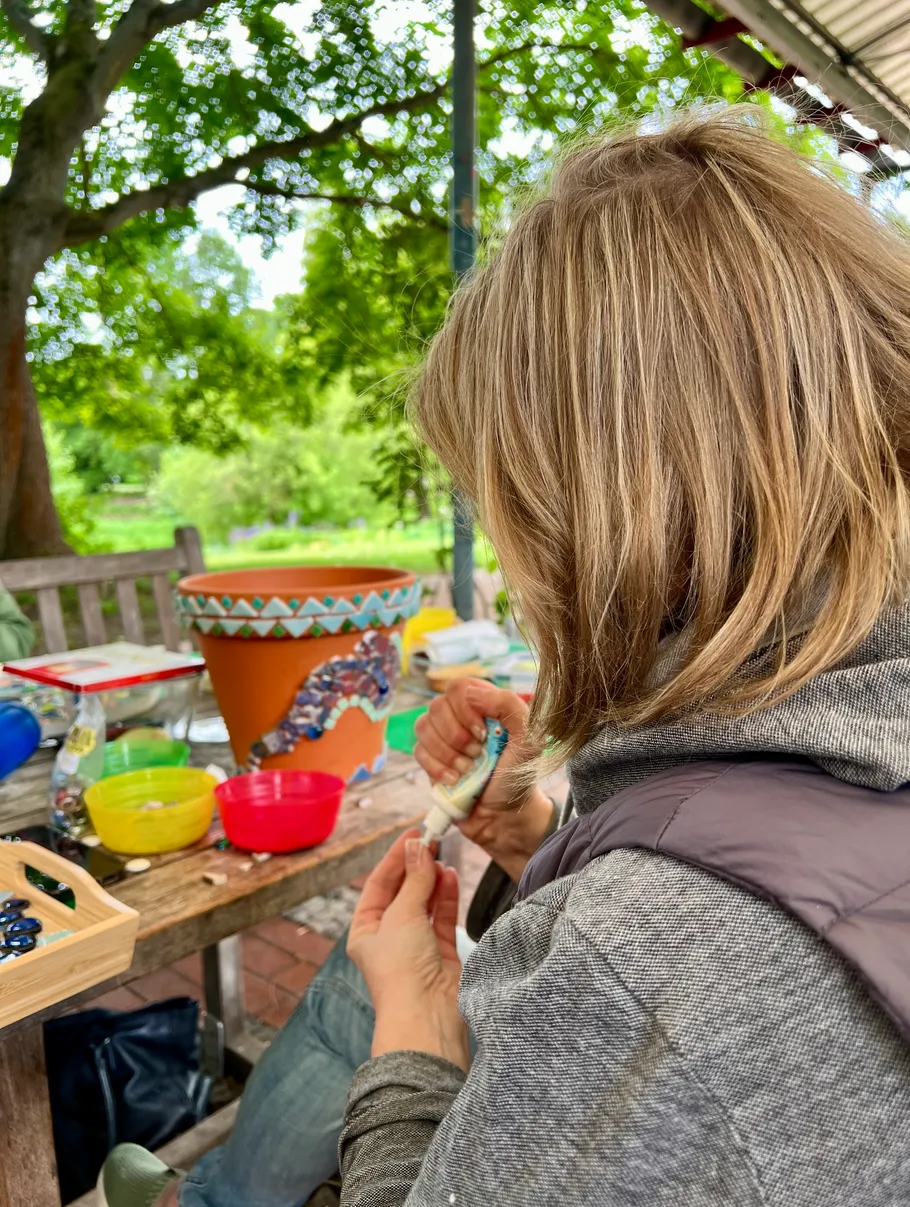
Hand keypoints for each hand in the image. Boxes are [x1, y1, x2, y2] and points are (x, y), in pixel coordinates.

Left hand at [348, 829, 469, 1070]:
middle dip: (415, 867)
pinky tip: (450, 877)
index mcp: (365, 930)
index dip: (395, 857)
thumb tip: (418, 847)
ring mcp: (416, 944)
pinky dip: (446, 897)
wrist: (427, 1016)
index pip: (379, 884)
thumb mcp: (402, 915)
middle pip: (402, 892)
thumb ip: (414, 880)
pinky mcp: (440, 953)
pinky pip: (442, 917)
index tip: (413, 834)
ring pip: (424, 903)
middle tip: (432, 841)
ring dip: (431, 880)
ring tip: (441, 858)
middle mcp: (389, 937)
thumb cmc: (401, 968)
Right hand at [414, 679, 554, 878]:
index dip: (465, 709)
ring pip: (423, 727)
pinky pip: (418, 751)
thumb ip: (509, 706)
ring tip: (467, 770)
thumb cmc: (518, 775)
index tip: (483, 733)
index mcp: (485, 704)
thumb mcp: (529, 739)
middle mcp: (460, 716)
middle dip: (457, 736)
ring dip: (447, 753)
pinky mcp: (430, 758)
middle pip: (437, 706)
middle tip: (478, 755)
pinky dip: (436, 767)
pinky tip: (454, 780)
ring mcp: (442, 737)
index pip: (459, 687)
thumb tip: (470, 694)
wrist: (504, 816)